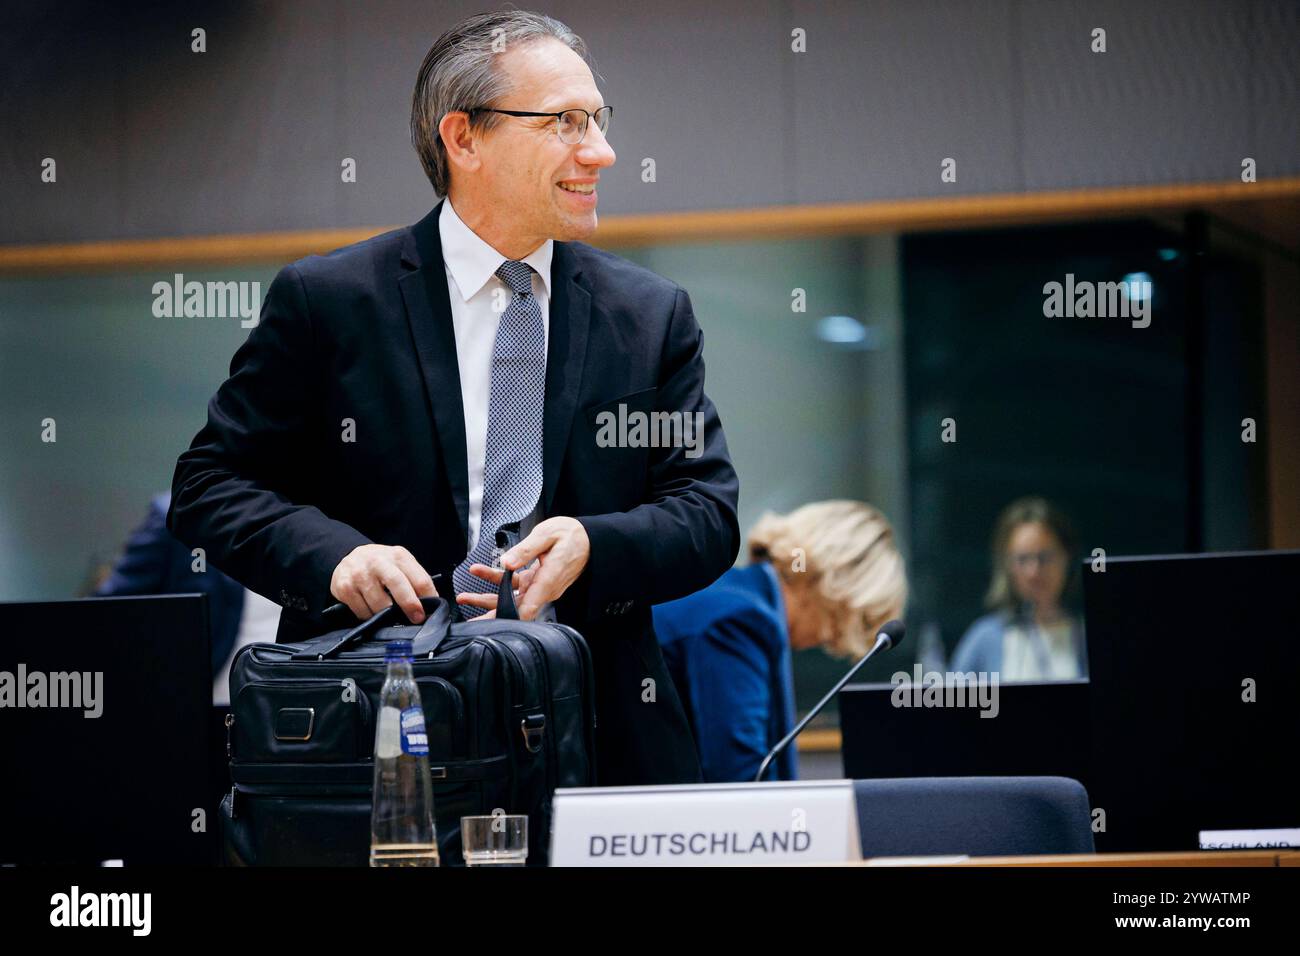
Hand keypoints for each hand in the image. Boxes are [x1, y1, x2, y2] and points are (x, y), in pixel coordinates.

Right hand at [330, 544, 436, 622]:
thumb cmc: (382, 565)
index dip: (428, 597)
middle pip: (398, 585)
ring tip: (389, 616)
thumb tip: (432, 603)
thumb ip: (415, 580)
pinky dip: (369, 616)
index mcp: (398, 556)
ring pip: (379, 604)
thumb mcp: (400, 564)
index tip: (430, 611)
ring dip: (387, 616)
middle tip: (416, 618)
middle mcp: (378, 562)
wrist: (351, 558)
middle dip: (410, 605)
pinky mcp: (344, 587)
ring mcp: (359, 574)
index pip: (419, 578)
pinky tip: (371, 610)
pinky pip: (362, 612)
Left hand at [458, 517, 589, 620]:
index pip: (527, 607)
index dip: (508, 618)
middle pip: (514, 607)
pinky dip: (496, 580)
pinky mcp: (537, 581)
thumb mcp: (547, 535)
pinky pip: (515, 586)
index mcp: (548, 580)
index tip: (490, 625)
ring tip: (464, 597)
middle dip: (490, 614)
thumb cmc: (572, 536)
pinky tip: (480, 572)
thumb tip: (507, 562)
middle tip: (469, 622)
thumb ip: (526, 550)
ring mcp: (540, 586)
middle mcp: (544, 588)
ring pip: (511, 598)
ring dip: (486, 598)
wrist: (589, 540)